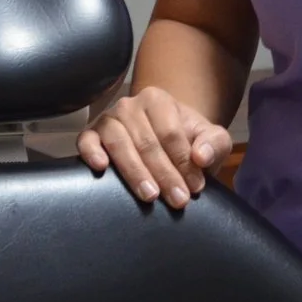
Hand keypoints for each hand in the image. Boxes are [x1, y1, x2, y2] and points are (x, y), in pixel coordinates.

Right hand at [76, 85, 233, 209]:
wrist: (164, 140)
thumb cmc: (187, 140)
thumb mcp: (211, 139)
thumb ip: (214, 143)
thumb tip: (200, 157)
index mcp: (158, 100)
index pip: (170, 132)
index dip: (183, 162)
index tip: (195, 187)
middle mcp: (129, 105)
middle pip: (146, 141)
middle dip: (164, 174)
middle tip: (178, 200)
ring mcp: (108, 119)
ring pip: (119, 143)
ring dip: (135, 172)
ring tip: (150, 196)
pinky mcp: (90, 134)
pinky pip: (86, 141)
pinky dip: (91, 152)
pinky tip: (101, 167)